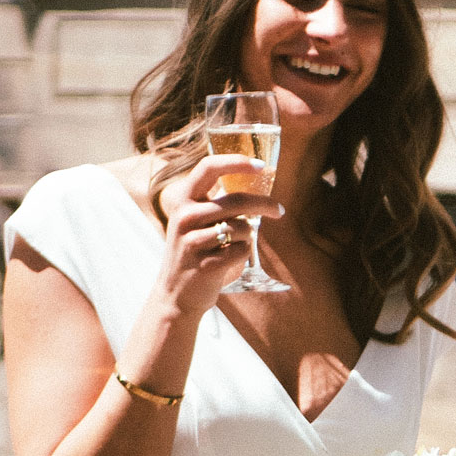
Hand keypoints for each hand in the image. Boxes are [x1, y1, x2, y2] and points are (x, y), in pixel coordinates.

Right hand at [153, 161, 284, 317]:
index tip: (261, 165)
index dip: (237, 162)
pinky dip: (244, 253)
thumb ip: (218, 201)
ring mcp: (192, 241)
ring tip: (236, 244)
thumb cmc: (195, 250)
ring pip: (243, 228)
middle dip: (265, 204)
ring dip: (249, 235)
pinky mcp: (205, 264)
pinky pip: (242, 250)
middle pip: (237, 200)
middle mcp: (184, 216)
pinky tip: (229, 259)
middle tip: (279, 210)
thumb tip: (256, 181)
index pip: (209, 167)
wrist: (176, 294)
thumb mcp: (195, 220)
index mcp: (182, 200)